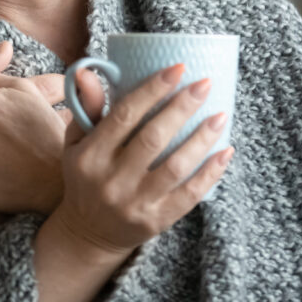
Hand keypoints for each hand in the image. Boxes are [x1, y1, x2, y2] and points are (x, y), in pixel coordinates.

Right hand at [48, 63, 233, 259]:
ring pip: (175, 166)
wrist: (88, 233)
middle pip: (153, 139)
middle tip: (204, 84)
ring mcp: (135, 203)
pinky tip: (225, 151)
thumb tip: (88, 72)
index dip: (152, 90)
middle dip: (182, 107)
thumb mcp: (75, 142)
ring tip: (220, 115)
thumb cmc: (86, 176)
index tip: (176, 69)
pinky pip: (189, 195)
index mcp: (90, 156)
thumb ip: (86, 107)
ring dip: (201, 138)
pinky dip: (210, 173)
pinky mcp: (157, 220)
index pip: (124, 116)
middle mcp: (111, 180)